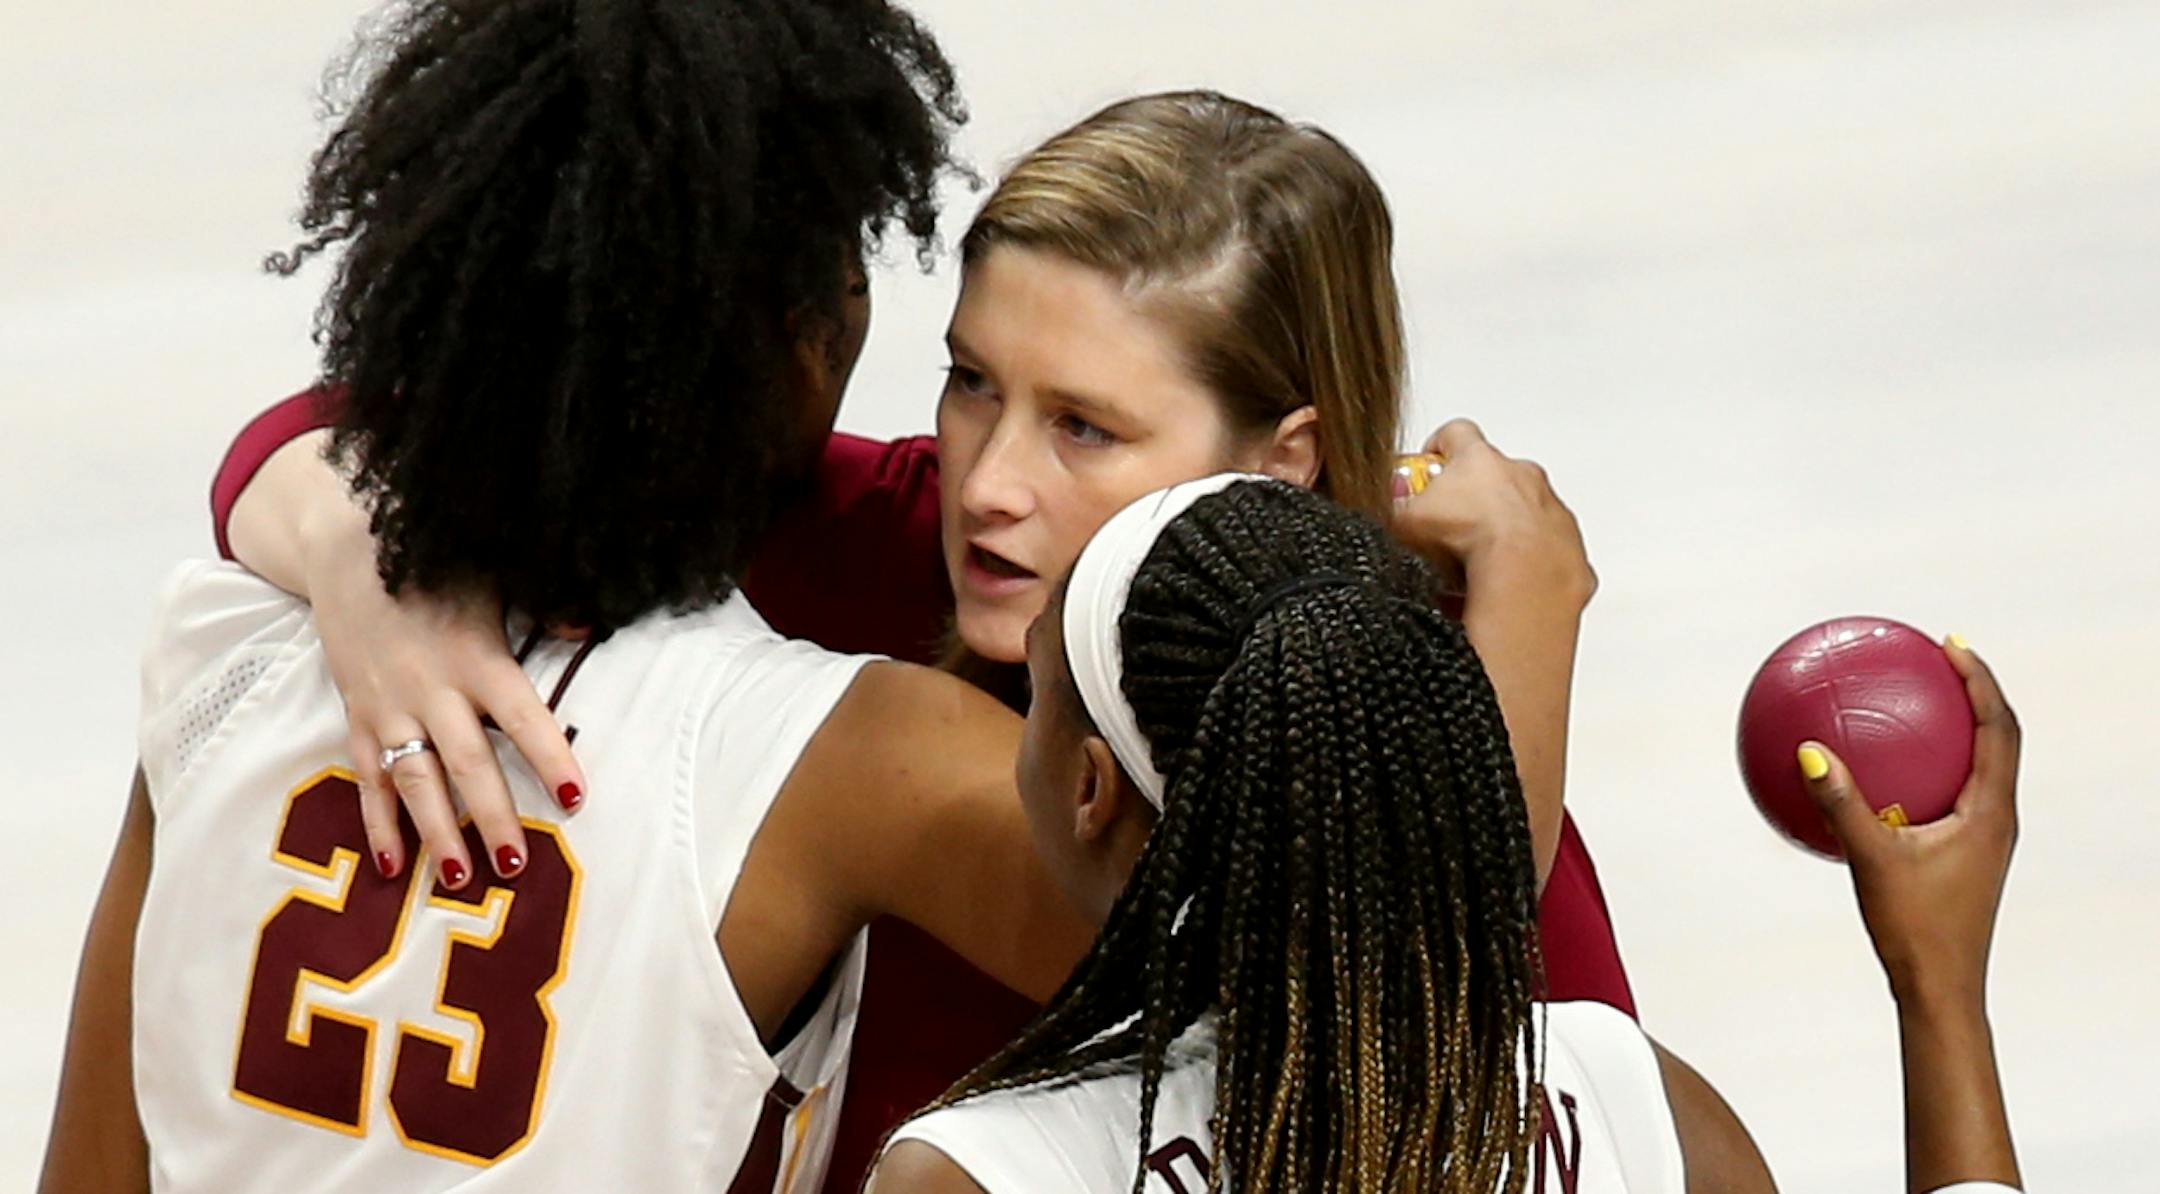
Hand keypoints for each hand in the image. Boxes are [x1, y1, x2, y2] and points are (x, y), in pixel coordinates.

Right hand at [302, 514, 585, 888]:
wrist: (344, 550)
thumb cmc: (438, 566)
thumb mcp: (494, 575)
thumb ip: (542, 606)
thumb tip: (586, 629)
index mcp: (478, 657)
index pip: (522, 716)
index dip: (548, 757)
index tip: (576, 797)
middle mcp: (433, 689)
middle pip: (467, 763)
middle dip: (491, 817)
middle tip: (515, 866)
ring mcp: (389, 708)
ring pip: (416, 780)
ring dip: (436, 832)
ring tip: (458, 879)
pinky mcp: (356, 718)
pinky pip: (367, 779)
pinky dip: (377, 822)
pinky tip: (391, 864)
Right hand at [1389, 419, 1595, 609]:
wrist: (1524, 576)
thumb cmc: (1470, 540)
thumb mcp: (1405, 522)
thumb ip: (1391, 509)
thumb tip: (1378, 507)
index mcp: (1480, 460)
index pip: (1457, 433)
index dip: (1439, 448)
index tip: (1429, 466)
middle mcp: (1523, 476)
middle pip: (1495, 473)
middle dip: (1475, 496)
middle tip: (1450, 527)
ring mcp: (1551, 509)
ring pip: (1527, 511)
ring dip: (1506, 530)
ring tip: (1477, 566)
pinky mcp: (1570, 545)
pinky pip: (1548, 549)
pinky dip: (1530, 563)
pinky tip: (1505, 586)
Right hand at [1799, 638, 2019, 1004]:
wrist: (1942, 988)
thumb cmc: (1915, 928)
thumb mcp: (1871, 860)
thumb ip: (1841, 803)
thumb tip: (1808, 750)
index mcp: (1993, 811)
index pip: (1999, 727)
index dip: (1981, 680)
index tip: (1953, 644)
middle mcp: (1998, 818)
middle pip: (1999, 737)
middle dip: (1974, 692)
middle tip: (1940, 657)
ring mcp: (1985, 838)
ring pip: (1980, 766)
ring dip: (1958, 727)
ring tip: (1919, 698)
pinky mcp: (1966, 854)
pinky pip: (1951, 794)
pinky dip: (1926, 768)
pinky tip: (1880, 772)